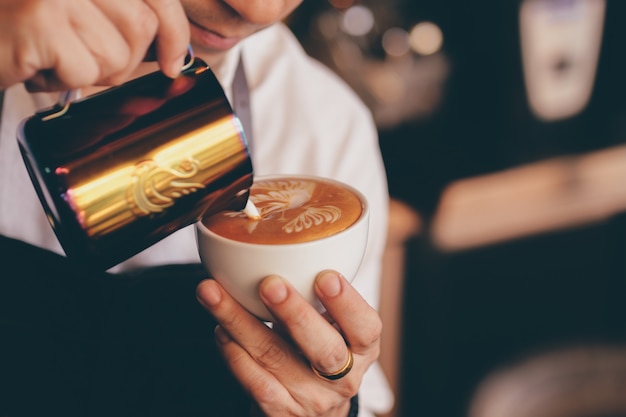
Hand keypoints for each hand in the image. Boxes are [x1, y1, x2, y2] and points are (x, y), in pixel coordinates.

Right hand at [0, 0, 188, 90]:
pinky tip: (37, 65)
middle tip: (88, 58)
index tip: (173, 62)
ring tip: (55, 56)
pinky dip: (62, 81)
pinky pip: (84, 72)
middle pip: (141, 26)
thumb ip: (127, 15)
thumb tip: (174, 49)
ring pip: (116, 54)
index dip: (174, 31)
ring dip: (90, 70)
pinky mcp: (40, 21)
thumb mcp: (85, 7)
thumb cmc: (27, 21)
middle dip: (124, 58)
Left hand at [196, 270, 381, 416]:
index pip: (365, 326)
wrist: (314, 412)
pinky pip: (254, 382)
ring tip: (214, 293)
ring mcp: (311, 398)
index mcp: (363, 347)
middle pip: (324, 349)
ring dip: (240, 322)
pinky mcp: (281, 411)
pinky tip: (220, 329)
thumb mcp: (337, 327)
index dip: (347, 303)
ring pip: (275, 358)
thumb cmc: (322, 352)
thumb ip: (321, 296)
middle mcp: (343, 377)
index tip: (326, 276)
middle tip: (270, 284)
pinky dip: (232, 352)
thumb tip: (284, 244)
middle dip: (295, 314)